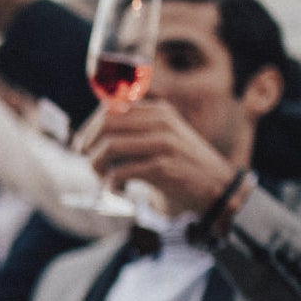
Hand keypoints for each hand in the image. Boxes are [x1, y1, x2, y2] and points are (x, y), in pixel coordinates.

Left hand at [75, 100, 233, 214]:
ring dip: (97, 166)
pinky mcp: (163, 167)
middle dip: (89, 145)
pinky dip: (112, 183)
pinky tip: (118, 189)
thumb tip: (90, 135)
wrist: (217, 188)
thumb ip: (135, 131)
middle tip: (89, 163)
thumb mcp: (162, 138)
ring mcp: (163, 143)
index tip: (83, 146)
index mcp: (158, 111)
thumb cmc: (182, 166)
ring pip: (109, 146)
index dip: (90, 129)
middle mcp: (161, 122)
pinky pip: (121, 171)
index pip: (110, 110)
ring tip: (103, 178)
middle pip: (106, 125)